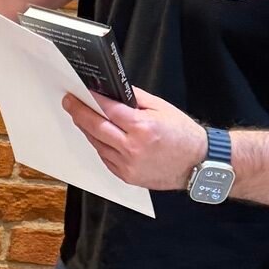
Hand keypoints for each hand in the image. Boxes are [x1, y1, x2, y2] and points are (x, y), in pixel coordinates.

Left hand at [62, 87, 207, 190]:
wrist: (198, 164)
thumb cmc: (183, 135)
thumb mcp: (162, 108)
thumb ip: (136, 99)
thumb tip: (115, 91)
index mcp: (143, 128)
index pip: (109, 110)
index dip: (92, 100)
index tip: (80, 92)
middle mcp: (133, 148)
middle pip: (96, 128)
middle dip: (79, 113)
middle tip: (69, 102)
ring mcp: (128, 165)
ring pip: (98, 144)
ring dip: (87, 130)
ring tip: (80, 117)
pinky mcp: (127, 177)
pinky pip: (106, 159)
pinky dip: (99, 146)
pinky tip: (97, 136)